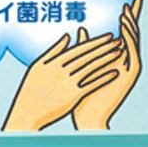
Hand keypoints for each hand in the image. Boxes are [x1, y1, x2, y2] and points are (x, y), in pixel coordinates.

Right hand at [2, 30, 124, 131]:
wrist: (28, 111)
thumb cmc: (31, 88)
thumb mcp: (38, 65)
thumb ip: (54, 50)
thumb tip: (67, 36)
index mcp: (55, 61)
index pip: (80, 48)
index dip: (96, 41)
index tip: (108, 35)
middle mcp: (63, 70)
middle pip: (88, 55)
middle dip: (104, 46)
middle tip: (118, 39)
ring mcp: (69, 82)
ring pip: (92, 67)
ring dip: (107, 59)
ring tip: (119, 52)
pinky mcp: (73, 96)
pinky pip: (91, 85)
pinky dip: (103, 78)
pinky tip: (114, 72)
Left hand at [73, 0, 142, 129]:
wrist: (88, 115)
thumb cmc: (84, 92)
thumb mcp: (83, 64)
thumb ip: (85, 46)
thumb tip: (80, 28)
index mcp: (115, 57)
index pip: (122, 31)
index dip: (125, 16)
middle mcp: (125, 60)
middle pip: (131, 33)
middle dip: (134, 16)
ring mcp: (129, 67)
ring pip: (133, 40)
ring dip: (131, 24)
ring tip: (128, 8)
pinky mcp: (130, 74)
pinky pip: (132, 52)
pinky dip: (129, 38)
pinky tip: (124, 26)